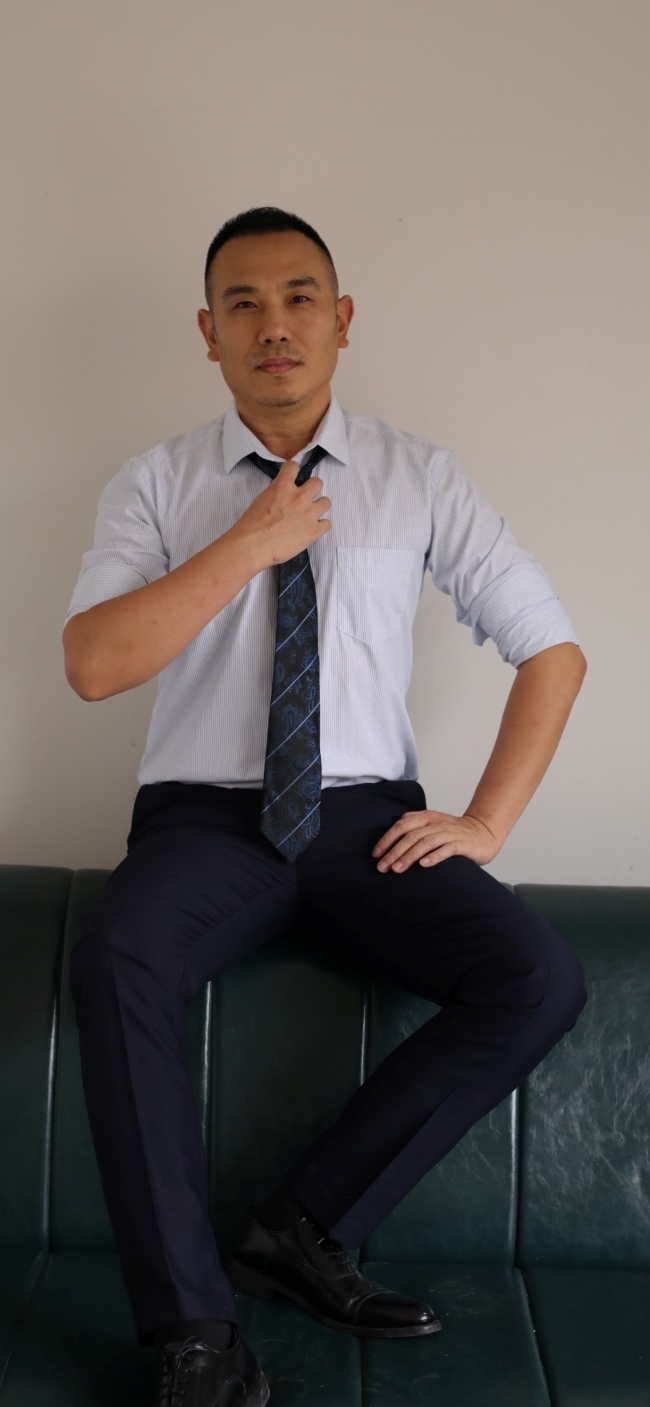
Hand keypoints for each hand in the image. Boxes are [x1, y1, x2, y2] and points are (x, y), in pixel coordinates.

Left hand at [371, 809, 501, 872]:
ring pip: (426, 842)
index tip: (376, 854)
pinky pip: (447, 849)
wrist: (484, 832)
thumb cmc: (453, 833)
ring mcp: (450, 832)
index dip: (387, 839)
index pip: (402, 825)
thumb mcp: (432, 824)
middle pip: (411, 836)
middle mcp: (437, 823)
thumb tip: (391, 833)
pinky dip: (434, 856)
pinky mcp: (462, 843)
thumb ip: (414, 825)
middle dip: (394, 852)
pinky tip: (423, 865)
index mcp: (427, 817)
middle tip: (383, 867)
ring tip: (398, 869)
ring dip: (409, 856)